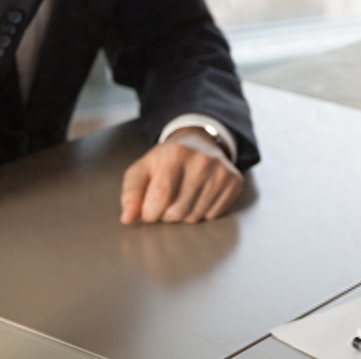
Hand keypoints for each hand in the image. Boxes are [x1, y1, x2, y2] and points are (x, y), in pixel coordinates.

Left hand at [120, 128, 243, 224]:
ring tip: (183, 196)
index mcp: (175, 153)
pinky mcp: (234, 182)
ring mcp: (220, 171)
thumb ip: (131, 193)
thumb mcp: (143, 168)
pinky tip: (200, 196)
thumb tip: (127, 218)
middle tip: (167, 198)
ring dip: (184, 214)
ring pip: (194, 217)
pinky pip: (212, 216)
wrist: (200, 142)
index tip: (149, 207)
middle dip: (166, 214)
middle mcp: (202, 160)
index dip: (149, 212)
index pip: (158, 199)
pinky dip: (202, 212)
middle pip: (177, 212)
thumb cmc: (167, 159)